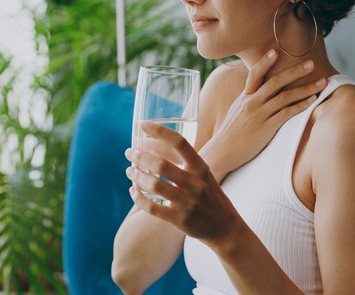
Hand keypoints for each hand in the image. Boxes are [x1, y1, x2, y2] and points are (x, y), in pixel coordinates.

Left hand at [126, 121, 237, 241]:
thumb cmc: (209, 196)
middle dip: (139, 156)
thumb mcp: (202, 175)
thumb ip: (182, 161)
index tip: (142, 125)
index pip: (179, 142)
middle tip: (129, 152)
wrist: (225, 228)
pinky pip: (152, 208)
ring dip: (136, 175)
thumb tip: (151, 143)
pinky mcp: (180, 220)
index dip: (159, 131)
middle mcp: (196, 183)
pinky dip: (138, 198)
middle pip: (160, 164)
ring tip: (129, 171)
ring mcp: (188, 203)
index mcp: (201, 168)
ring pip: (154, 185)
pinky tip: (133, 191)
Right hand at [202, 49, 327, 175]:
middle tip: (311, 64)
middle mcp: (252, 102)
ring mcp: (259, 115)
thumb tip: (257, 93)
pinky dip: (301, 106)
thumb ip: (248, 101)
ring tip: (322, 82)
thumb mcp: (237, 112)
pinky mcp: (266, 128)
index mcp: (244, 97)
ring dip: (306, 88)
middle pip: (275, 82)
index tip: (276, 51)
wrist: (221, 152)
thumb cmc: (230, 134)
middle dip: (295, 71)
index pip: (254, 74)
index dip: (265, 62)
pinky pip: (286, 113)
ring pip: (285, 96)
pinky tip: (312, 101)